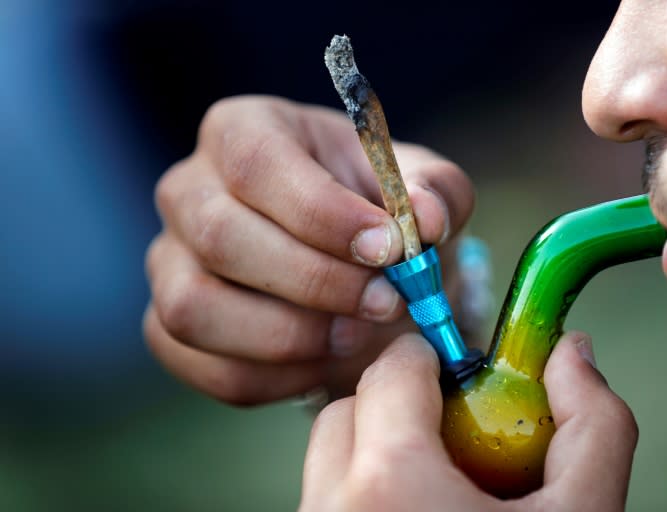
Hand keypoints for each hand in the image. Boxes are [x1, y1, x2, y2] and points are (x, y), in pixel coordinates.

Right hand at [143, 96, 474, 403]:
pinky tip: (328, 361)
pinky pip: (210, 368)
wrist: (348, 259)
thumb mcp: (415, 186)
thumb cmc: (372, 209)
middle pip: (221, 237)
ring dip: (289, 336)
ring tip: (356, 334)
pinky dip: (279, 379)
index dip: (322, 213)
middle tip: (387, 302)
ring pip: (195, 308)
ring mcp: (168, 262)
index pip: (257, 163)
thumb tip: (428, 219)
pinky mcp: (170, 327)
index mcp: (242, 131)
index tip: (390, 249)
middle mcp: (189, 191)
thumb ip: (435, 191)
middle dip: (315, 281)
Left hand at [300, 331, 636, 510]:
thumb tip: (571, 353)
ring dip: (376, 446)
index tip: (462, 377)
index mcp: (389, 483)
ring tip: (436, 478)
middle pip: (349, 408)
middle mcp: (331, 507)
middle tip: (453, 430)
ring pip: (328, 453)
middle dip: (398, 403)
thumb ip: (592, 425)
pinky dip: (360, 487)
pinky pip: (323, 494)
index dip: (432, 361)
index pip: (393, 370)